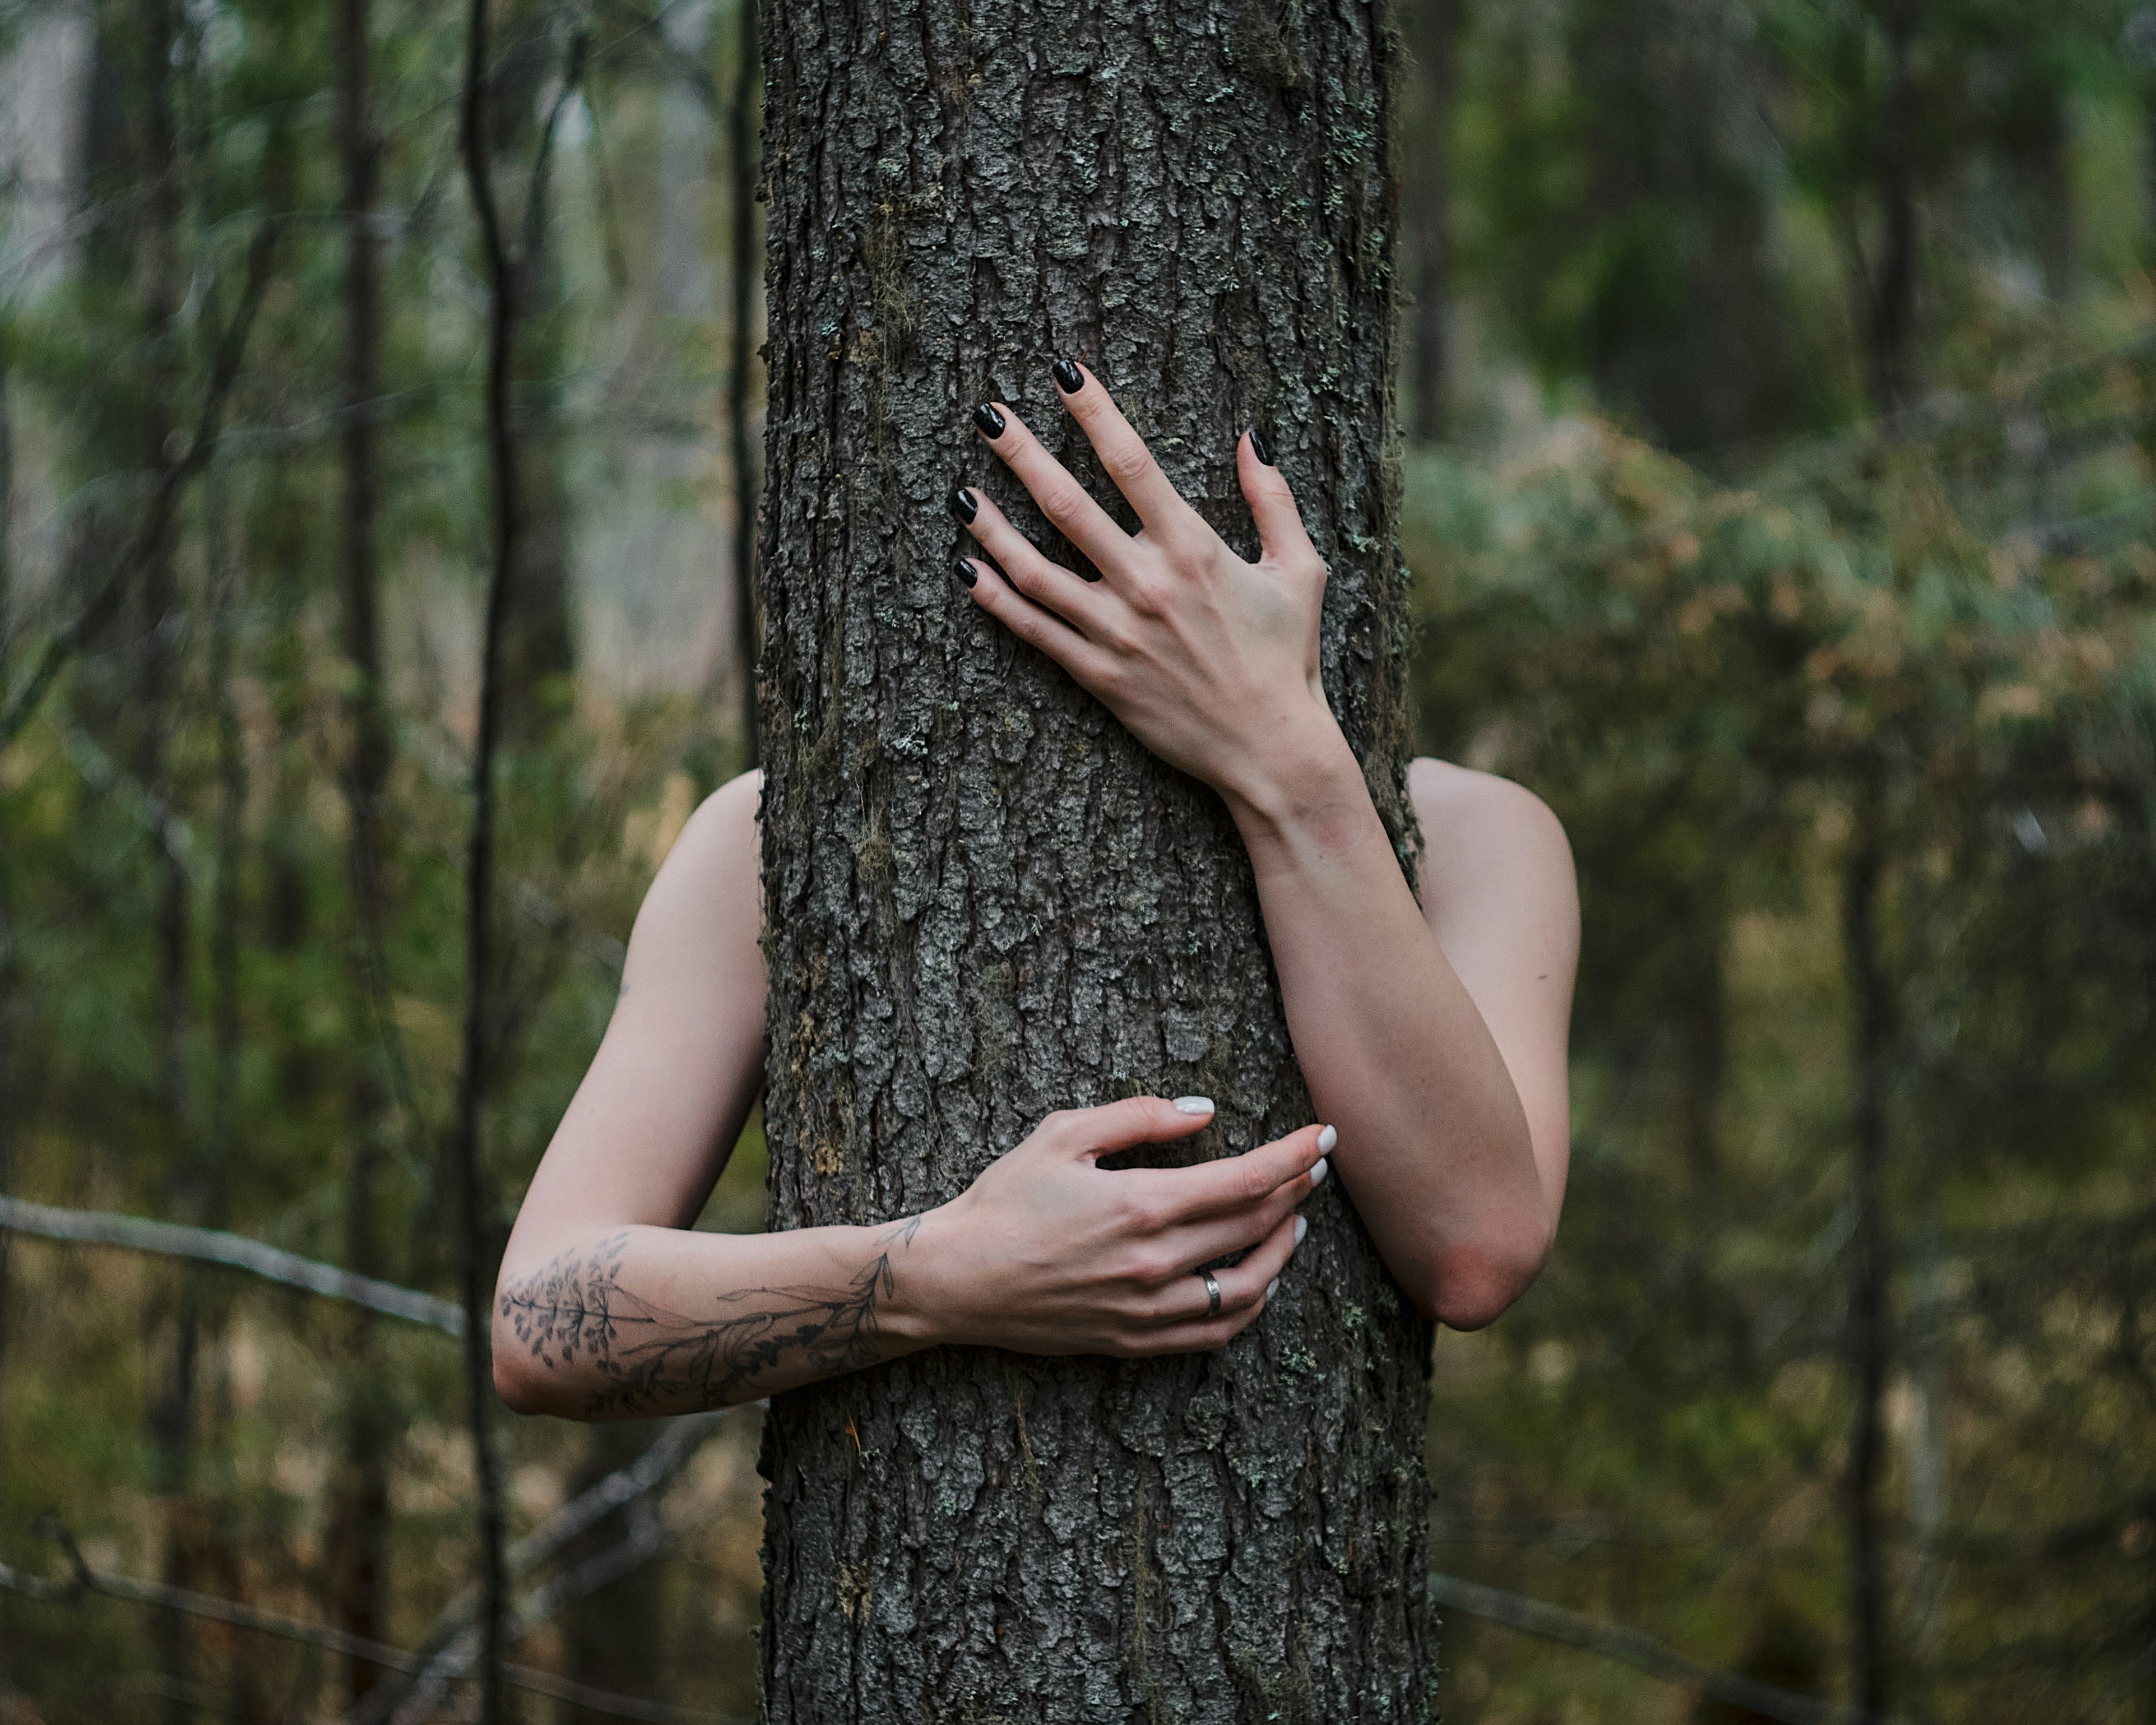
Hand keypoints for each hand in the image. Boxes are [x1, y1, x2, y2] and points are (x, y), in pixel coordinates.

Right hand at [910, 1095, 1329, 1357]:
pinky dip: (1250, 1306)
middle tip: (1313, 1167)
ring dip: (1282, 1250)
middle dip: (1295, 1190)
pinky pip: (1214, 1333)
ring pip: (1247, 1287)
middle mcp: (1154, 1262)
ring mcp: (1147, 1309)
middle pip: (1255, 1225)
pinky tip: (1259, 1281)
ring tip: (1292, 1221)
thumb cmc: (1004, 1200)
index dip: (1294, 1155)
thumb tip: (1204, 1112)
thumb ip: (1140, 1117)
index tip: (1322, 1136)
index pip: (1247, 1179)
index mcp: (1140, 1204)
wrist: (956, 1278)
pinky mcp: (1133, 1341)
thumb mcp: (1063, 1134)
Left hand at [949, 364, 1340, 807]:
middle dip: (1023, 453)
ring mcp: (1116, 632)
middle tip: (988, 415)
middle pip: (1068, 505)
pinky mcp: (1098, 676)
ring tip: (960, 491)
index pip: (1132, 463)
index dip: (1094, 412)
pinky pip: (1034, 631)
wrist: (1272, 750)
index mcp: (1194, 549)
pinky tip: (968, 570)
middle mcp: (1147, 584)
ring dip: (992, 526)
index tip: (1063, 373)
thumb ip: (1273, 499)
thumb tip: (1251, 437)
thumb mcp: (1301, 570)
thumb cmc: (1290, 658)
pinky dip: (997, 600)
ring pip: (1036, 569)